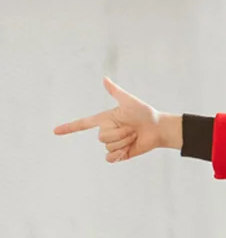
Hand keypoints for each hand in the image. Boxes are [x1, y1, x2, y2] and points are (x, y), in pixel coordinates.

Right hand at [52, 75, 166, 161]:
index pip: (83, 124)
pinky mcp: (120, 155)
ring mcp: (113, 144)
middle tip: (132, 128)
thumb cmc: (144, 113)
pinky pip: (111, 158)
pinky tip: (129, 149)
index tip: (55, 131)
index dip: (69, 128)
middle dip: (118, 133)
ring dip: (123, 142)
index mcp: (105, 119)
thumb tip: (105, 79)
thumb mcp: (128, 101)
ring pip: (108, 147)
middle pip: (101, 137)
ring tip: (134, 136)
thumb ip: (115, 91)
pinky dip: (119, 154)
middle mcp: (107, 131)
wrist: (157, 129)